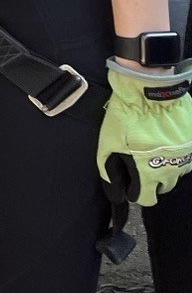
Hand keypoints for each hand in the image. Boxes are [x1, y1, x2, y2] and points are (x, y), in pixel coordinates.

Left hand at [99, 58, 191, 206]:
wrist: (151, 93)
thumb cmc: (127, 117)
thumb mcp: (108, 142)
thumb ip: (108, 169)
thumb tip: (113, 188)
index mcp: (149, 173)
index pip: (147, 200)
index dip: (137, 194)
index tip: (132, 185)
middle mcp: (171, 170)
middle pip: (163, 188)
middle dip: (152, 181)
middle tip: (141, 164)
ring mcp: (185, 157)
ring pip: (176, 173)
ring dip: (165, 167)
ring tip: (152, 150)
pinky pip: (185, 158)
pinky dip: (175, 154)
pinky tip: (164, 142)